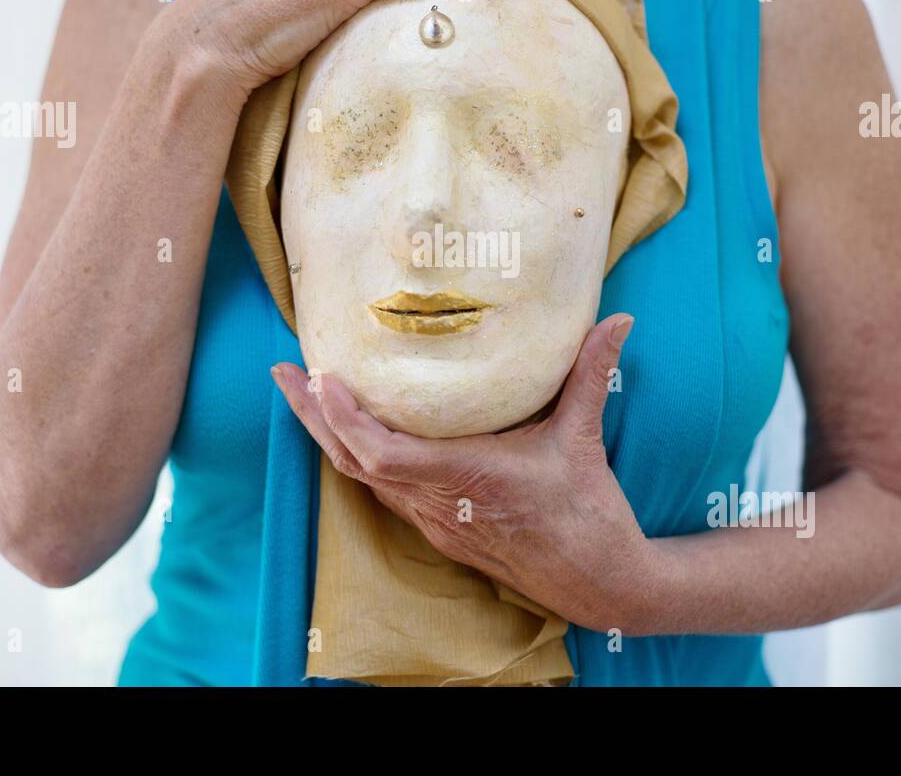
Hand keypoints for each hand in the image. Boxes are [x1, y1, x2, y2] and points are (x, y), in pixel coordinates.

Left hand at [270, 314, 654, 633]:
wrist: (594, 581)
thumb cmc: (586, 512)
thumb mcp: (583, 437)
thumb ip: (590, 374)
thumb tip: (617, 318)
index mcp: (464, 477)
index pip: (382, 455)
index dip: (345, 420)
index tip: (321, 380)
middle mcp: (436, 503)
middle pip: (352, 463)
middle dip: (312, 417)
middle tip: (283, 372)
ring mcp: (433, 520)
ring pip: (360, 479)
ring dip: (327, 436)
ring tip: (303, 392)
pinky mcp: (438, 528)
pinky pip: (381, 490)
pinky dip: (355, 456)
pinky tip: (350, 431)